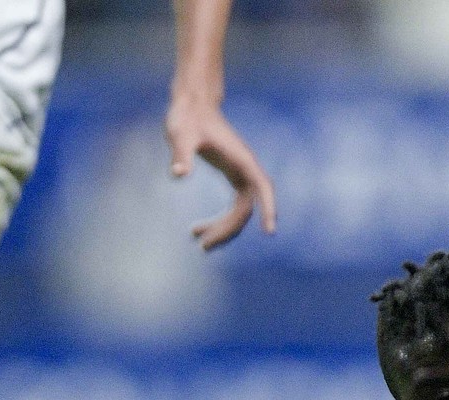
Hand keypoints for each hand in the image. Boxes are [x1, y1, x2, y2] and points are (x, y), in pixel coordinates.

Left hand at [165, 93, 276, 250]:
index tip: (270, 231)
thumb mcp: (180, 134)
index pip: (263, 189)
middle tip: (203, 246)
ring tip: (198, 242)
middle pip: (246, 209)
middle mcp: (246, 170)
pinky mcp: (232, 177)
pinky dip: (219, 220)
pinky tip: (197, 229)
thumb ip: (181, 154)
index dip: (268, 210)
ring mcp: (241, 175)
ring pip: (240, 212)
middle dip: (228, 229)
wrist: (191, 104)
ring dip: (223, 229)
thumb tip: (178, 174)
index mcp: (242, 160)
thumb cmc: (187, 116)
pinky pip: (232, 207)